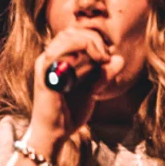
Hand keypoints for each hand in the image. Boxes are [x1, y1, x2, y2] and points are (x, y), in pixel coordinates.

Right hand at [30, 27, 125, 153]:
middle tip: (106, 57)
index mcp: (57, 59)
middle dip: (94, 39)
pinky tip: (94, 66)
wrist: (55, 133)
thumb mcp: (92, 89)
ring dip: (89, 44)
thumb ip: (104, 74)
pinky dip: (82, 57)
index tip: (108, 54)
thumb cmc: (70, 112)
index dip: (95, 38)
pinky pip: (62, 55)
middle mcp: (48, 58)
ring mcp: (45, 65)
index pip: (75, 33)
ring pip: (68, 38)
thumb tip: (119, 58)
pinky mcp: (45, 75)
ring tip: (101, 60)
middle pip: (71, 31)